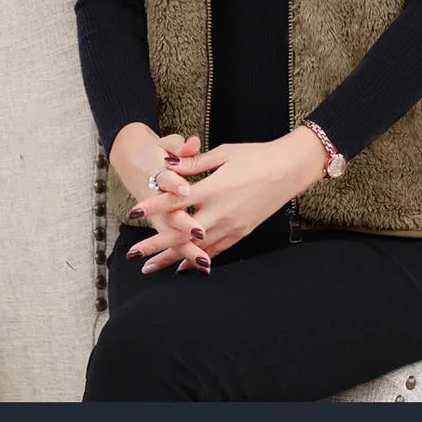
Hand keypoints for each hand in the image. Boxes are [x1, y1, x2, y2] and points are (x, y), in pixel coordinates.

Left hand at [130, 133, 321, 273]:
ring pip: (196, 247)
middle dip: (155, 245)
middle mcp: (220, 211)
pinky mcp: (241, 232)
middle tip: (133, 255)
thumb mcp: (223, 153)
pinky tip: (184, 266)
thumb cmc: (255, 156)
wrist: (288, 169)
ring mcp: (232, 225)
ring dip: (172, 258)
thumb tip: (168, 165)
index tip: (133, 214)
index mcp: (214, 188)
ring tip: (151, 268)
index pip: (176, 201)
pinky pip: (215, 251)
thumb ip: (194, 163)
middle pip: (181, 233)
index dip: (153, 207)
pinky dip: (198, 259)